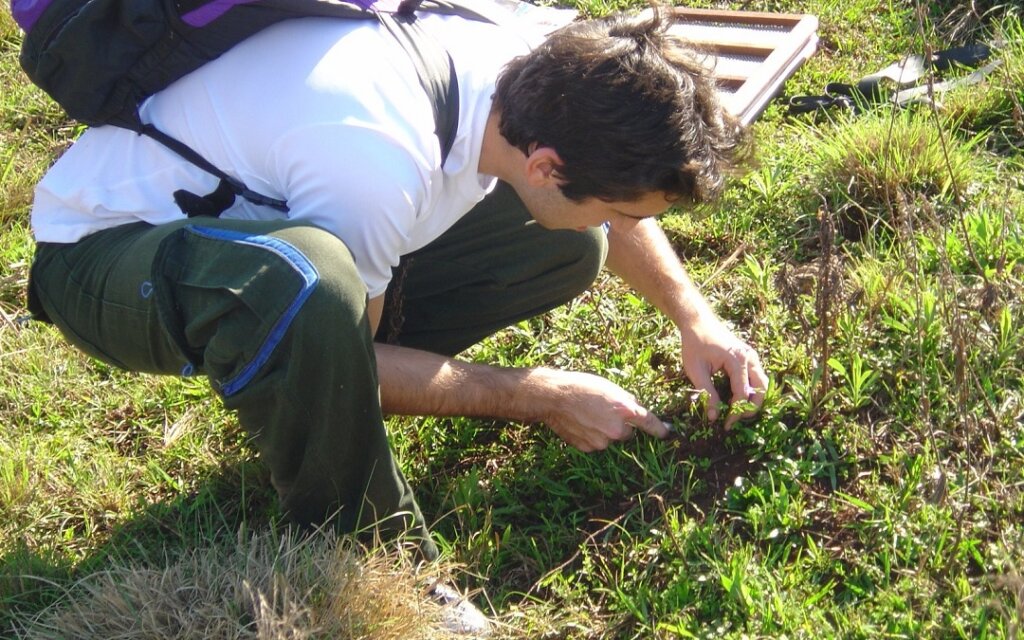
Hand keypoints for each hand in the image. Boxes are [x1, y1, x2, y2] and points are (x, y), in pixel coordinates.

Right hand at [519, 368, 669, 451]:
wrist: (553, 398)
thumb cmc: (581, 386)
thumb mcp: (609, 386)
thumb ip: (626, 400)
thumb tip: (636, 409)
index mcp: (625, 411)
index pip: (649, 423)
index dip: (660, 428)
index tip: (667, 432)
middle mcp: (616, 430)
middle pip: (627, 433)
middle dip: (620, 425)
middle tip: (604, 411)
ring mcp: (602, 441)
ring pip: (610, 438)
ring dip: (604, 430)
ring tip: (588, 415)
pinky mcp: (588, 448)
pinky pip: (596, 443)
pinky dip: (592, 436)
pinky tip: (581, 423)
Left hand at [679, 314, 767, 428]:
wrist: (698, 322)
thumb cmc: (694, 344)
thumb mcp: (696, 370)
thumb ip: (707, 393)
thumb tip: (714, 417)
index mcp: (737, 361)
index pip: (742, 394)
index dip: (735, 413)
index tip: (725, 425)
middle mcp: (750, 358)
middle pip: (762, 390)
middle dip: (751, 409)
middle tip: (735, 419)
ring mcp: (752, 357)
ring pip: (763, 384)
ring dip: (754, 400)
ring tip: (737, 411)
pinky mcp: (750, 358)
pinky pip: (757, 378)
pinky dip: (752, 391)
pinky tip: (737, 399)